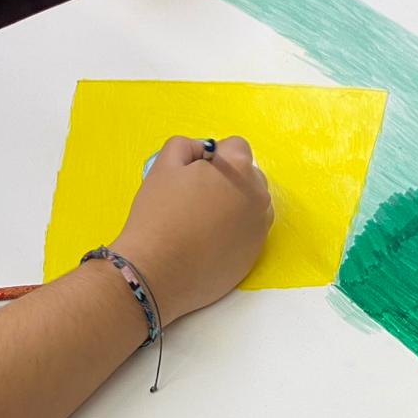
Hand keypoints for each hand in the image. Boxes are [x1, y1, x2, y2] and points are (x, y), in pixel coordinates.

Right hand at [111, 135, 273, 322]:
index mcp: (239, 170)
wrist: (158, 272)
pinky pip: (248, 233)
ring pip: (251, 206)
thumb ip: (187, 145)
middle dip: (228, 180)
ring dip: (234, 206)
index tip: (194, 174)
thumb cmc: (158, 216)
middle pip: (248, 176)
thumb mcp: (163, 165)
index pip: (236, 147)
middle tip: (196, 199)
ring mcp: (259, 229)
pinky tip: (207, 243)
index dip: (213, 156)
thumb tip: (203, 152)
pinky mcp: (254, 256)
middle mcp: (258, 197)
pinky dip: (233, 233)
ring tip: (202, 222)